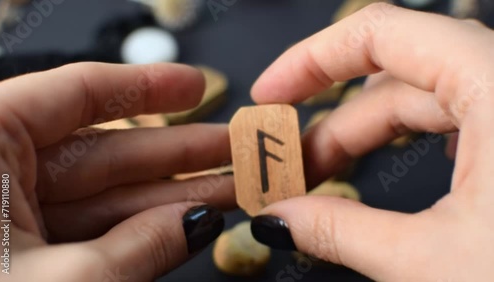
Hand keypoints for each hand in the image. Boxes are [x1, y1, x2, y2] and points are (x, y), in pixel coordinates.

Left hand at [0, 63, 233, 280]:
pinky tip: (184, 222)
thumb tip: (197, 223)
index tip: (196, 86)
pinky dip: (136, 228)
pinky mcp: (14, 251)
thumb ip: (139, 247)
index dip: (147, 86)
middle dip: (176, 150)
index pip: (76, 94)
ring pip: (100, 193)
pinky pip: (86, 228)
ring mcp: (2, 216)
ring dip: (168, 195)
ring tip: (226, 188)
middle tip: (230, 147)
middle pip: (101, 146)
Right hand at [250, 3, 493, 280]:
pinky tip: (373, 180)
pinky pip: (445, 127)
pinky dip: (399, 149)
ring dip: (360, 140)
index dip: (312, 59)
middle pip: (391, 79)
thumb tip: (278, 221)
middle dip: (329, 123)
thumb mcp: (430, 263)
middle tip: (286, 167)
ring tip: (318, 181)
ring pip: (417, 105)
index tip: (269, 94)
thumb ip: (339, 231)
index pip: (382, 33)